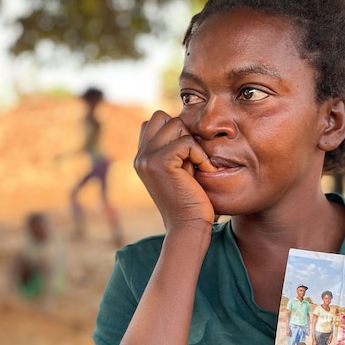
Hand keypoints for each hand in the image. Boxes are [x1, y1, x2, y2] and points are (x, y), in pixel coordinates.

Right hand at [135, 110, 216, 232]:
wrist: (187, 227)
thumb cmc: (190, 202)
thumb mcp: (179, 171)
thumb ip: (176, 150)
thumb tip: (185, 123)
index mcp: (142, 158)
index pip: (154, 122)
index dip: (175, 131)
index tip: (188, 154)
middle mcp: (140, 156)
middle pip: (162, 117)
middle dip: (183, 132)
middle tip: (192, 158)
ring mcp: (147, 158)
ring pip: (176, 124)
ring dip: (193, 143)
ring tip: (198, 166)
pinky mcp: (160, 162)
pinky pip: (187, 141)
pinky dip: (200, 155)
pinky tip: (205, 171)